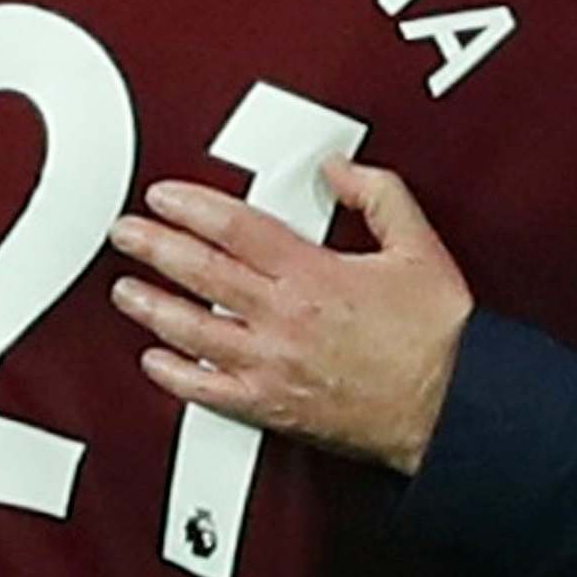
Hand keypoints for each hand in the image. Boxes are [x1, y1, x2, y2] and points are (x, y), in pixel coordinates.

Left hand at [106, 159, 474, 474]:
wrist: (451, 404)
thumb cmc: (438, 335)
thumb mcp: (418, 245)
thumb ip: (378, 195)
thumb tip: (340, 169)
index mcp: (314, 274)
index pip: (235, 229)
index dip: (191, 207)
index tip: (164, 197)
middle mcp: (284, 318)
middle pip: (201, 274)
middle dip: (155, 248)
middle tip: (126, 233)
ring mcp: (273, 365)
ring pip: (193, 331)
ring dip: (152, 308)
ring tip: (125, 290)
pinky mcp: (273, 407)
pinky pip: (209, 391)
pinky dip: (176, 375)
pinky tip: (157, 361)